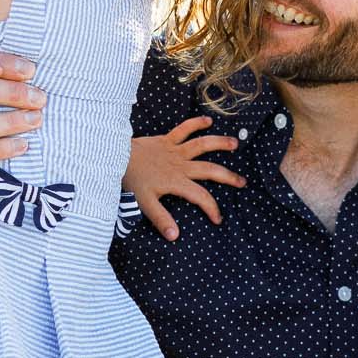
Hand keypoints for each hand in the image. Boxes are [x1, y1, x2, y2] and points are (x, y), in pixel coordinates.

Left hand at [125, 116, 246, 239]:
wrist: (115, 156)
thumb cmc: (131, 180)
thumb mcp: (144, 203)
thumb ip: (161, 219)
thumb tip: (175, 236)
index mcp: (176, 182)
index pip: (201, 197)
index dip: (212, 209)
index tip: (217, 219)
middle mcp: (180, 165)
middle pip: (210, 170)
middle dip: (228, 177)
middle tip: (242, 182)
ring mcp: (175, 150)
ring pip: (202, 145)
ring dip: (219, 143)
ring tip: (235, 144)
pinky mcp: (167, 139)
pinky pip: (184, 129)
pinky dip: (196, 123)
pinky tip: (208, 120)